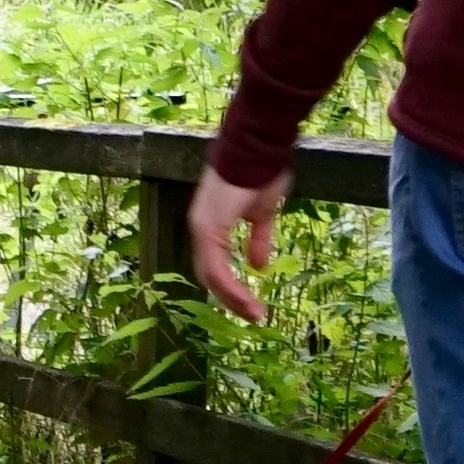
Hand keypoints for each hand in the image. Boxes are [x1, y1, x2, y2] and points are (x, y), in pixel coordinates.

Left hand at [184, 163, 281, 321]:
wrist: (259, 148)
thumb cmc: (261, 173)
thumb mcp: (262, 214)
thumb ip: (258, 239)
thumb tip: (259, 266)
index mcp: (211, 225)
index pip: (215, 265)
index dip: (231, 287)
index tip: (252, 305)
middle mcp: (201, 228)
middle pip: (209, 275)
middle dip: (231, 299)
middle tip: (253, 315)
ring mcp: (202, 228)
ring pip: (211, 276)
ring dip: (233, 299)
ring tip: (254, 314)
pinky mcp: (208, 228)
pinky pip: (216, 267)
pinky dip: (231, 288)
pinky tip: (247, 300)